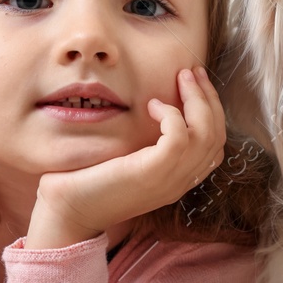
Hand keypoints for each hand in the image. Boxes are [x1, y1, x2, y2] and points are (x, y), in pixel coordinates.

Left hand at [29, 65, 225, 247]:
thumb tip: (150, 105)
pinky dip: (171, 113)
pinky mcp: (152, 173)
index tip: (196, 84)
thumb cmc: (87, 182)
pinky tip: (152, 105)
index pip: (214, 145)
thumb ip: (145, 144)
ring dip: (197, 99)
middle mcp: (179, 182)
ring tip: (182, 77)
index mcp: (177, 180)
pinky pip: (180, 136)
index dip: (212, 111)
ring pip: (206, 134)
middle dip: (209, 98)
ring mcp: (169, 180)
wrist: (67, 211)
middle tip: (194, 72)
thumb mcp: (127, 161)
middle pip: (216, 136)